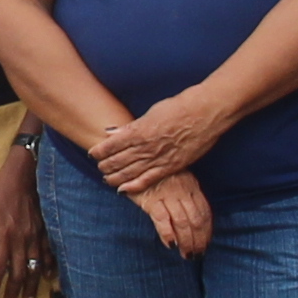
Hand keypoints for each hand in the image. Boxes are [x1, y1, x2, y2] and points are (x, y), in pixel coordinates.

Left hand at [0, 146, 50, 297]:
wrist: (24, 174)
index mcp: (3, 236)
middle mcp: (21, 239)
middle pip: (17, 272)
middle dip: (13, 291)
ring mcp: (35, 236)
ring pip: (34, 266)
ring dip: (30, 285)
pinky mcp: (45, 230)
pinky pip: (48, 253)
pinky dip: (47, 266)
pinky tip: (46, 277)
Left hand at [87, 91, 224, 198]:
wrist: (204, 113)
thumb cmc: (179, 108)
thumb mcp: (151, 113)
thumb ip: (132, 126)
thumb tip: (112, 132)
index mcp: (139, 130)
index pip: (111, 145)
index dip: (100, 151)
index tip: (93, 153)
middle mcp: (145, 147)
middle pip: (117, 161)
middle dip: (105, 166)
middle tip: (99, 168)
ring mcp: (158, 158)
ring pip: (129, 173)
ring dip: (115, 177)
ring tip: (107, 179)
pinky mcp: (171, 166)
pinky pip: (148, 180)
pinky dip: (133, 186)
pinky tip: (122, 190)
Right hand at [130, 170, 215, 258]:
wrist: (136, 160)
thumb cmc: (157, 173)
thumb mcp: (178, 178)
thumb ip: (187, 194)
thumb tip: (195, 218)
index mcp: (191, 186)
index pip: (204, 212)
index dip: (207, 230)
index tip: (206, 243)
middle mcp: (182, 191)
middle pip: (196, 220)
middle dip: (199, 240)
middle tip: (198, 254)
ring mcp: (167, 195)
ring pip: (183, 222)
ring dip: (187, 241)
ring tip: (187, 255)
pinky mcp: (150, 199)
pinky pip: (162, 219)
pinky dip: (168, 233)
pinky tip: (171, 244)